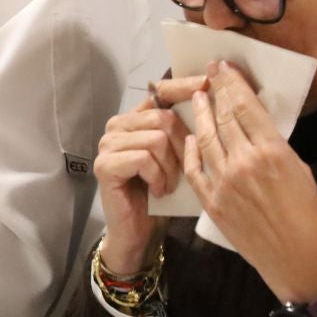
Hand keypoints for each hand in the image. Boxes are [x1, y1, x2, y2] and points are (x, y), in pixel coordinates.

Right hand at [91, 76, 204, 271]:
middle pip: (162, 118)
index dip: (186, 87)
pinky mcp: (104, 165)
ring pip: (155, 138)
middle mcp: (117, 126)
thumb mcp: (179, 157)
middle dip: (182, 147)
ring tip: (168, 184)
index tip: (209, 83)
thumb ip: (185, 129)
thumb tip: (212, 98)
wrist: (139, 233)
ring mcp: (107, 145)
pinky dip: (158, 177)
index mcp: (135, 119)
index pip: (160, 92)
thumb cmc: (163, 195)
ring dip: (170, 167)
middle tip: (183, 172)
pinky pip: (143, 159)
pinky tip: (157, 191)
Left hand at [184, 61, 316, 303]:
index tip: (224, 67)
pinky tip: (189, 137)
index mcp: (273, 152)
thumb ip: (273, 144)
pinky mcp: (211, 201)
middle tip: (208, 72)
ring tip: (196, 96)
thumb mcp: (300, 169)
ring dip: (200, 114)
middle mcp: (245, 163)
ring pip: (206, 138)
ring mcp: (225, 182)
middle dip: (216, 91)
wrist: (296, 257)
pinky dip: (191, 150)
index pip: (246, 107)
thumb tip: (254, 122)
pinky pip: (195, 169)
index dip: (233, 84)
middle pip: (225, 117)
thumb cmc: (307, 213)